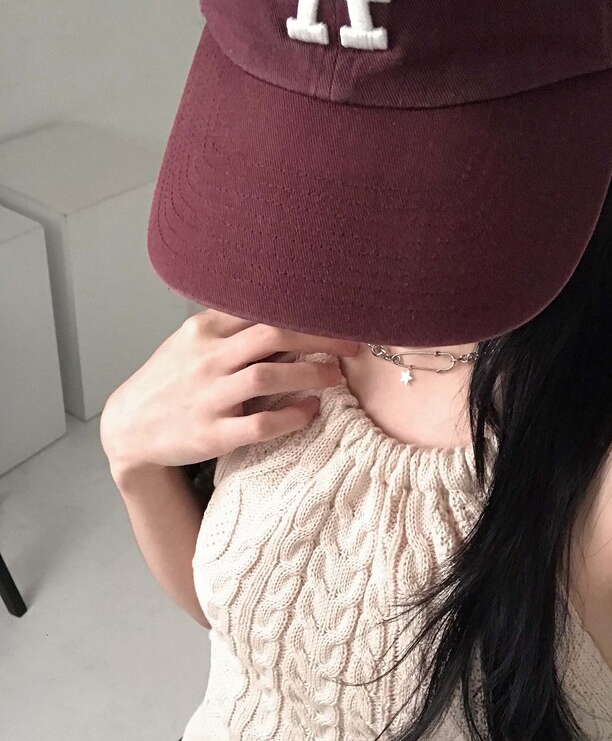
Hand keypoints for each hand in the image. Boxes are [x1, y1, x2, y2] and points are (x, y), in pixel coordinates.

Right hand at [100, 309, 359, 475]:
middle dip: (321, 338)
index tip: (338, 312)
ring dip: (310, 375)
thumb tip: (285, 315)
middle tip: (354, 345)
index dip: (305, 309)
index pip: (262, 308)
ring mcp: (209, 397)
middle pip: (274, 334)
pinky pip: (260, 423)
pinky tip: (311, 411)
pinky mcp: (212, 433)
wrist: (128, 427)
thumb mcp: (191, 343)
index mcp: (204, 330)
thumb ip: (231, 328)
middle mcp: (207, 359)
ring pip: (268, 376)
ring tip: (336, 377)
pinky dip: (291, 416)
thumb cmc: (169, 382)